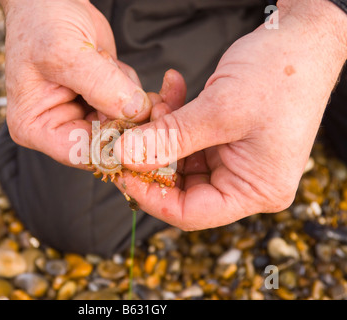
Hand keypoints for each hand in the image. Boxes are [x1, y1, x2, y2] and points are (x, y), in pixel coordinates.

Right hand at [0, 0, 151, 166]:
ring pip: (123, 125)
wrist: (50, 0)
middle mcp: (58, 127)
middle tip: (143, 96)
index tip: (139, 124)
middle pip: (105, 142)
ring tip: (107, 63)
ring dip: (129, 98)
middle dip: (127, 119)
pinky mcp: (100, 101)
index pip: (80, 153)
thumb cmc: (42, 23)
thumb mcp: (65, 53)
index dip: (113, 144)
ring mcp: (81, 115)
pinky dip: (131, 88)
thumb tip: (137, 112)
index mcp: (35, 126)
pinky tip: (112, 64)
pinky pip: (129, 107)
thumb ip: (101, 86)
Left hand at [113, 0, 346, 229]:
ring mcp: (234, 159)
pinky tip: (170, 90)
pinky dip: (173, 117)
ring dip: (160, 131)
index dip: (151, 196)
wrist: (303, 37)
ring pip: (179, 158)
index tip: (122, 171)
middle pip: (181, 187)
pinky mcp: (224, 137)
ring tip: (155, 103)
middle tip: (128, 135)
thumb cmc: (282, 74)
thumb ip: (170, 137)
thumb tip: (125, 156)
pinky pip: (187, 136)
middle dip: (151, 158)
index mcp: (255, 189)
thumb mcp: (221, 110)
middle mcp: (244, 180)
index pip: (192, 213)